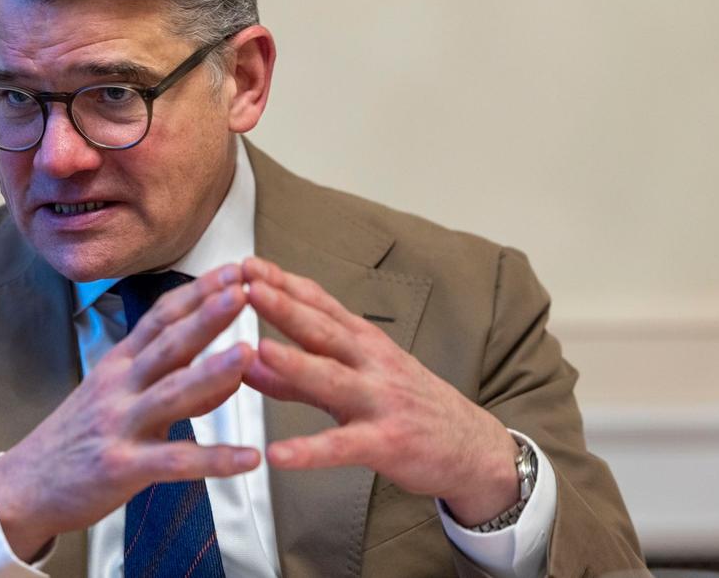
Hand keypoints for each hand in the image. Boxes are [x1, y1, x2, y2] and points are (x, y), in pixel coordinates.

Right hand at [0, 264, 260, 559]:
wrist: (25, 486)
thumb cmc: (76, 438)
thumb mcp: (116, 397)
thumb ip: (169, 380)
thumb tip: (226, 372)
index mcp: (119, 365)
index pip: (160, 318)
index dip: (197, 293)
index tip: (233, 271)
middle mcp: (120, 387)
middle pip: (168, 345)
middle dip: (207, 315)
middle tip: (243, 291)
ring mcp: (120, 425)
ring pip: (172, 393)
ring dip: (212, 373)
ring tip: (248, 354)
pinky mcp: (123, 467)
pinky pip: (176, 462)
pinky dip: (215, 460)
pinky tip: (248, 458)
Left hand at [241, 257, 520, 525]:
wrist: (472, 446)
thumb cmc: (408, 406)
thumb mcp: (351, 382)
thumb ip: (295, 376)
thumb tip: (246, 360)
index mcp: (362, 342)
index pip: (319, 304)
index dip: (283, 283)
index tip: (248, 265)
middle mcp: (371, 363)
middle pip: (323, 329)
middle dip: (284, 306)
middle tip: (248, 286)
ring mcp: (379, 400)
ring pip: (332, 378)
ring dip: (295, 363)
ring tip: (259, 350)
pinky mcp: (385, 442)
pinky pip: (342, 446)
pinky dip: (309, 450)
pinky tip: (279, 453)